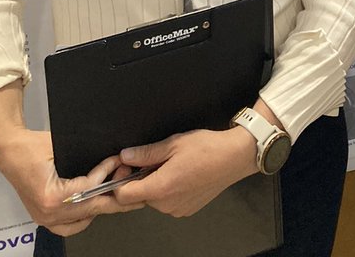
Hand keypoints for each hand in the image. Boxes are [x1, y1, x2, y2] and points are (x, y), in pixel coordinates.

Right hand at [0, 126, 135, 235]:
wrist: (8, 150)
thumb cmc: (29, 146)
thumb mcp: (59, 146)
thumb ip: (84, 156)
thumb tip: (112, 159)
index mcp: (51, 196)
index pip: (88, 189)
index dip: (105, 175)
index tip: (117, 163)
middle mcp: (47, 212)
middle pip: (90, 209)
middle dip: (114, 200)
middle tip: (134, 194)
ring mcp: (45, 217)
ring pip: (83, 220)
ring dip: (101, 207)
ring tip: (119, 194)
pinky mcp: (44, 215)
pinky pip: (70, 225)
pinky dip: (85, 216)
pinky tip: (96, 204)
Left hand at [115, 127, 257, 217]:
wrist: (234, 157)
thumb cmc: (206, 148)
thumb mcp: (173, 143)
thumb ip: (146, 152)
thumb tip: (125, 156)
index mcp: (160, 187)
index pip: (123, 195)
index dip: (120, 180)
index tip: (128, 166)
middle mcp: (166, 205)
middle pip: (139, 196)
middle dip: (141, 179)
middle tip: (155, 159)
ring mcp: (176, 210)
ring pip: (153, 199)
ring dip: (155, 184)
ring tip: (172, 164)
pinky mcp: (186, 210)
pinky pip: (167, 202)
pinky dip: (168, 190)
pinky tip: (182, 174)